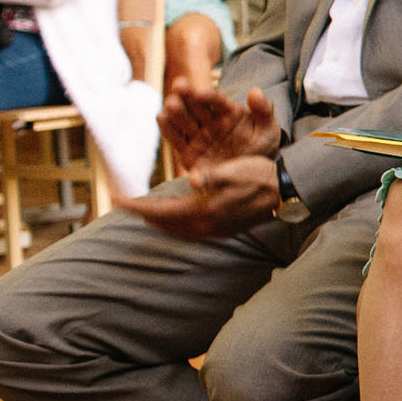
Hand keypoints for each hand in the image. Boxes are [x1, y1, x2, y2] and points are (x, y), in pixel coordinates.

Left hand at [124, 156, 279, 238]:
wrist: (285, 193)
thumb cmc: (261, 176)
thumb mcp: (236, 169)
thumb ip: (212, 175)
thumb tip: (192, 179)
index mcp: (205, 209)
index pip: (160, 211)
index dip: (135, 205)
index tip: (116, 198)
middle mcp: (206, 225)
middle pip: (163, 224)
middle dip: (141, 213)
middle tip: (124, 202)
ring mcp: (214, 230)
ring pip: (174, 230)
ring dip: (157, 220)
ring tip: (142, 210)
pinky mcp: (221, 230)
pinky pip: (187, 231)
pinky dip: (173, 224)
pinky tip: (172, 216)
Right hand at [159, 84, 280, 166]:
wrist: (251, 175)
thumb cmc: (261, 147)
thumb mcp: (268, 130)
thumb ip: (264, 111)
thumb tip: (255, 91)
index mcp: (227, 112)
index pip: (217, 100)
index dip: (209, 95)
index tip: (202, 92)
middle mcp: (209, 120)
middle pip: (195, 105)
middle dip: (187, 94)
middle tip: (179, 86)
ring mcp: (197, 135)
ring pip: (182, 119)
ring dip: (176, 110)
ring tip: (171, 103)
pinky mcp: (187, 151)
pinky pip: (174, 138)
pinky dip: (167, 127)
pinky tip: (162, 116)